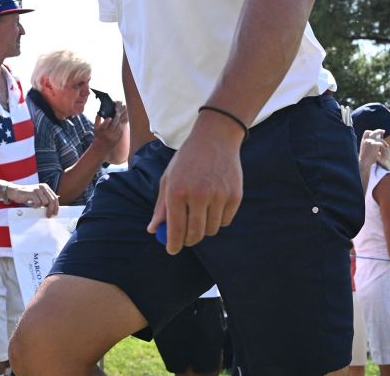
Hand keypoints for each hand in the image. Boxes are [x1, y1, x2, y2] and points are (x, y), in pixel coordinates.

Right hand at [5, 183, 59, 217]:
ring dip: (41, 207)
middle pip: (52, 200)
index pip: (55, 197)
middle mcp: (42, 187)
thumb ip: (45, 199)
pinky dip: (35, 206)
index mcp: (45, 187)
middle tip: (48, 216)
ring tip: (36, 207)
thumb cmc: (27, 195)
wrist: (15, 191)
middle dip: (51, 210)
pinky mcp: (32, 192)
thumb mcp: (38, 195)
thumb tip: (53, 209)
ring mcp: (37, 189)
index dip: (56, 206)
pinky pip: (38, 202)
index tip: (55, 213)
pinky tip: (32, 205)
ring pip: (45, 202)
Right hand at [90, 103, 127, 154]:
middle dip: (116, 118)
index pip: (104, 126)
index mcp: (101, 131)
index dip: (107, 121)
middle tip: (117, 113)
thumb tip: (99, 111)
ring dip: (118, 121)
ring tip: (118, 117)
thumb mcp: (95, 128)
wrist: (101, 148)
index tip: (109, 118)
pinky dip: (120, 126)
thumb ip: (97, 120)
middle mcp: (108, 135)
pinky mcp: (118, 138)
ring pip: (118, 126)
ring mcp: (114, 137)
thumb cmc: (98, 136)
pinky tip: (119, 123)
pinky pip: (121, 130)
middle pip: (113, 125)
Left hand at [148, 113, 243, 254]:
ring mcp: (219, 196)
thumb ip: (162, 207)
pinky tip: (214, 205)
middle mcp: (198, 195)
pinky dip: (218, 220)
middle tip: (185, 238)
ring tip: (199, 213)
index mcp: (177, 191)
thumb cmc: (186, 161)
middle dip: (188, 240)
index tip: (172, 250)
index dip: (173, 244)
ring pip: (211, 229)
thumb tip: (154, 230)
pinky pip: (225, 221)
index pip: (175, 228)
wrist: (215, 139)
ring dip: (204, 228)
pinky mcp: (235, 196)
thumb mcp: (168, 179)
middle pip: (195, 234)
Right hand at [359, 129, 385, 168]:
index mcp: (363, 140)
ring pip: (379, 138)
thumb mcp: (366, 150)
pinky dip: (383, 146)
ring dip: (384, 142)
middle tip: (383, 131)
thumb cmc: (366, 158)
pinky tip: (385, 148)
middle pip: (373, 132)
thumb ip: (370, 146)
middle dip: (379, 131)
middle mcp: (366, 140)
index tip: (376, 133)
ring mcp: (369, 141)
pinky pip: (380, 143)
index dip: (372, 132)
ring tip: (387, 146)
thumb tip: (378, 147)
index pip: (367, 132)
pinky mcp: (373, 144)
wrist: (364, 161)